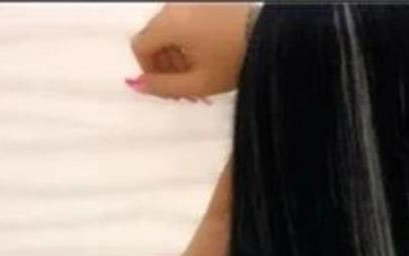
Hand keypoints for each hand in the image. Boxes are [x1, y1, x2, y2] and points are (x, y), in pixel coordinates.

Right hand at [127, 3, 254, 100]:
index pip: (140, 46)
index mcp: (169, 22)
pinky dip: (190, 44)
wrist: (272, 37)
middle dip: (166, 68)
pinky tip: (208, 61)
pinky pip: (186, 23)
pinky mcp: (206, 2)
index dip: (149, 72)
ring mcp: (191, 1)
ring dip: (179, 58)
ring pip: (171, 32)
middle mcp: (176, 6)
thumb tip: (136, 86)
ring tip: (200, 80)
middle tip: (187, 92)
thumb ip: (163, 87)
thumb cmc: (234, 62)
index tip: (168, 89)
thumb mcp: (198, 83)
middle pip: (155, 39)